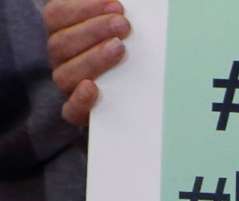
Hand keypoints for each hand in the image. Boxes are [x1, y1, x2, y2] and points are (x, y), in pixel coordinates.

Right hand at [45, 0, 129, 124]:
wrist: (142, 98)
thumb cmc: (129, 52)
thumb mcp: (118, 30)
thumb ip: (114, 16)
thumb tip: (122, 5)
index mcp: (63, 31)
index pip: (57, 14)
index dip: (82, 8)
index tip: (116, 4)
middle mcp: (61, 58)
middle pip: (61, 43)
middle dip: (94, 30)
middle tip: (123, 25)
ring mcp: (69, 85)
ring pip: (66, 73)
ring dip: (93, 58)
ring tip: (120, 48)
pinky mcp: (80, 112)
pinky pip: (71, 110)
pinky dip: (80, 100)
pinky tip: (93, 88)